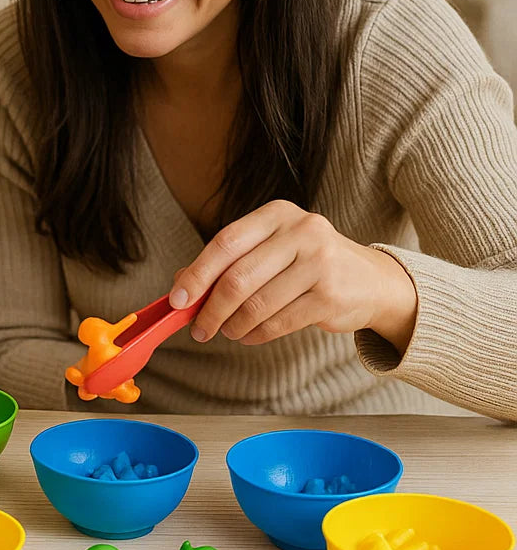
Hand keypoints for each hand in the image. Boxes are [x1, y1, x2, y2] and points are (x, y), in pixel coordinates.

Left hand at [169, 200, 417, 351]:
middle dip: (211, 309)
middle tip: (198, 329)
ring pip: (257, 304)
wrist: (373, 281)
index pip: (225, 243)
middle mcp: (301, 231)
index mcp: (277, 214)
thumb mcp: (270, 250)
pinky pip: (279, 322)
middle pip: (238, 277)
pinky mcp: (331, 296)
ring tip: (226, 331)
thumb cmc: (308, 263)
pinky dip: (256, 334)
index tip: (177, 300)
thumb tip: (180, 286)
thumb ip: (228, 263)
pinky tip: (249, 335)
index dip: (197, 274)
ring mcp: (320, 262)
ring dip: (233, 325)